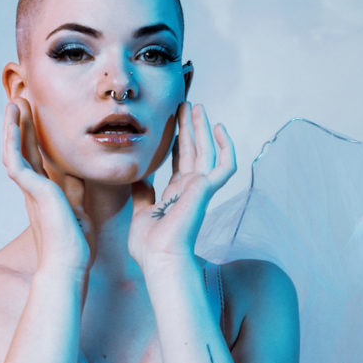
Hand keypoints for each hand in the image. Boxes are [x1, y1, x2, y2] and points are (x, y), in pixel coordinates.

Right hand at [2, 97, 90, 273]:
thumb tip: (77, 172)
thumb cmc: (74, 246)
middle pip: (23, 151)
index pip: (37, 160)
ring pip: (15, 152)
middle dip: (21, 126)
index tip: (34, 119)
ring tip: (14, 103)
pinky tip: (13, 122)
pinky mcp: (32, 191)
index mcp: (44, 195)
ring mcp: (30, 191)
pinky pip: (16, 161)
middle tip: (20, 102)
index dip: (34, 139)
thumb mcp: (79, 209)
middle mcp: (32, 191)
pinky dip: (13, 140)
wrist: (69, 265)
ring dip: (13, 127)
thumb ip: (75, 190)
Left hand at [128, 101, 235, 270]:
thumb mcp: (141, 213)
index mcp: (176, 196)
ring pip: (206, 151)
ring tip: (195, 106)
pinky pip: (225, 165)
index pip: (178, 162)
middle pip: (192, 151)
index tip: (171, 122)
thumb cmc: (150, 246)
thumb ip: (142, 194)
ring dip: (201, 128)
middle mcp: (191, 190)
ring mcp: (200, 189)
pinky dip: (225, 146)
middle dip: (188, 127)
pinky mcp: (207, 190)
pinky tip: (218, 127)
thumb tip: (136, 177)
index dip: (176, 141)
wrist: (159, 258)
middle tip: (184, 104)